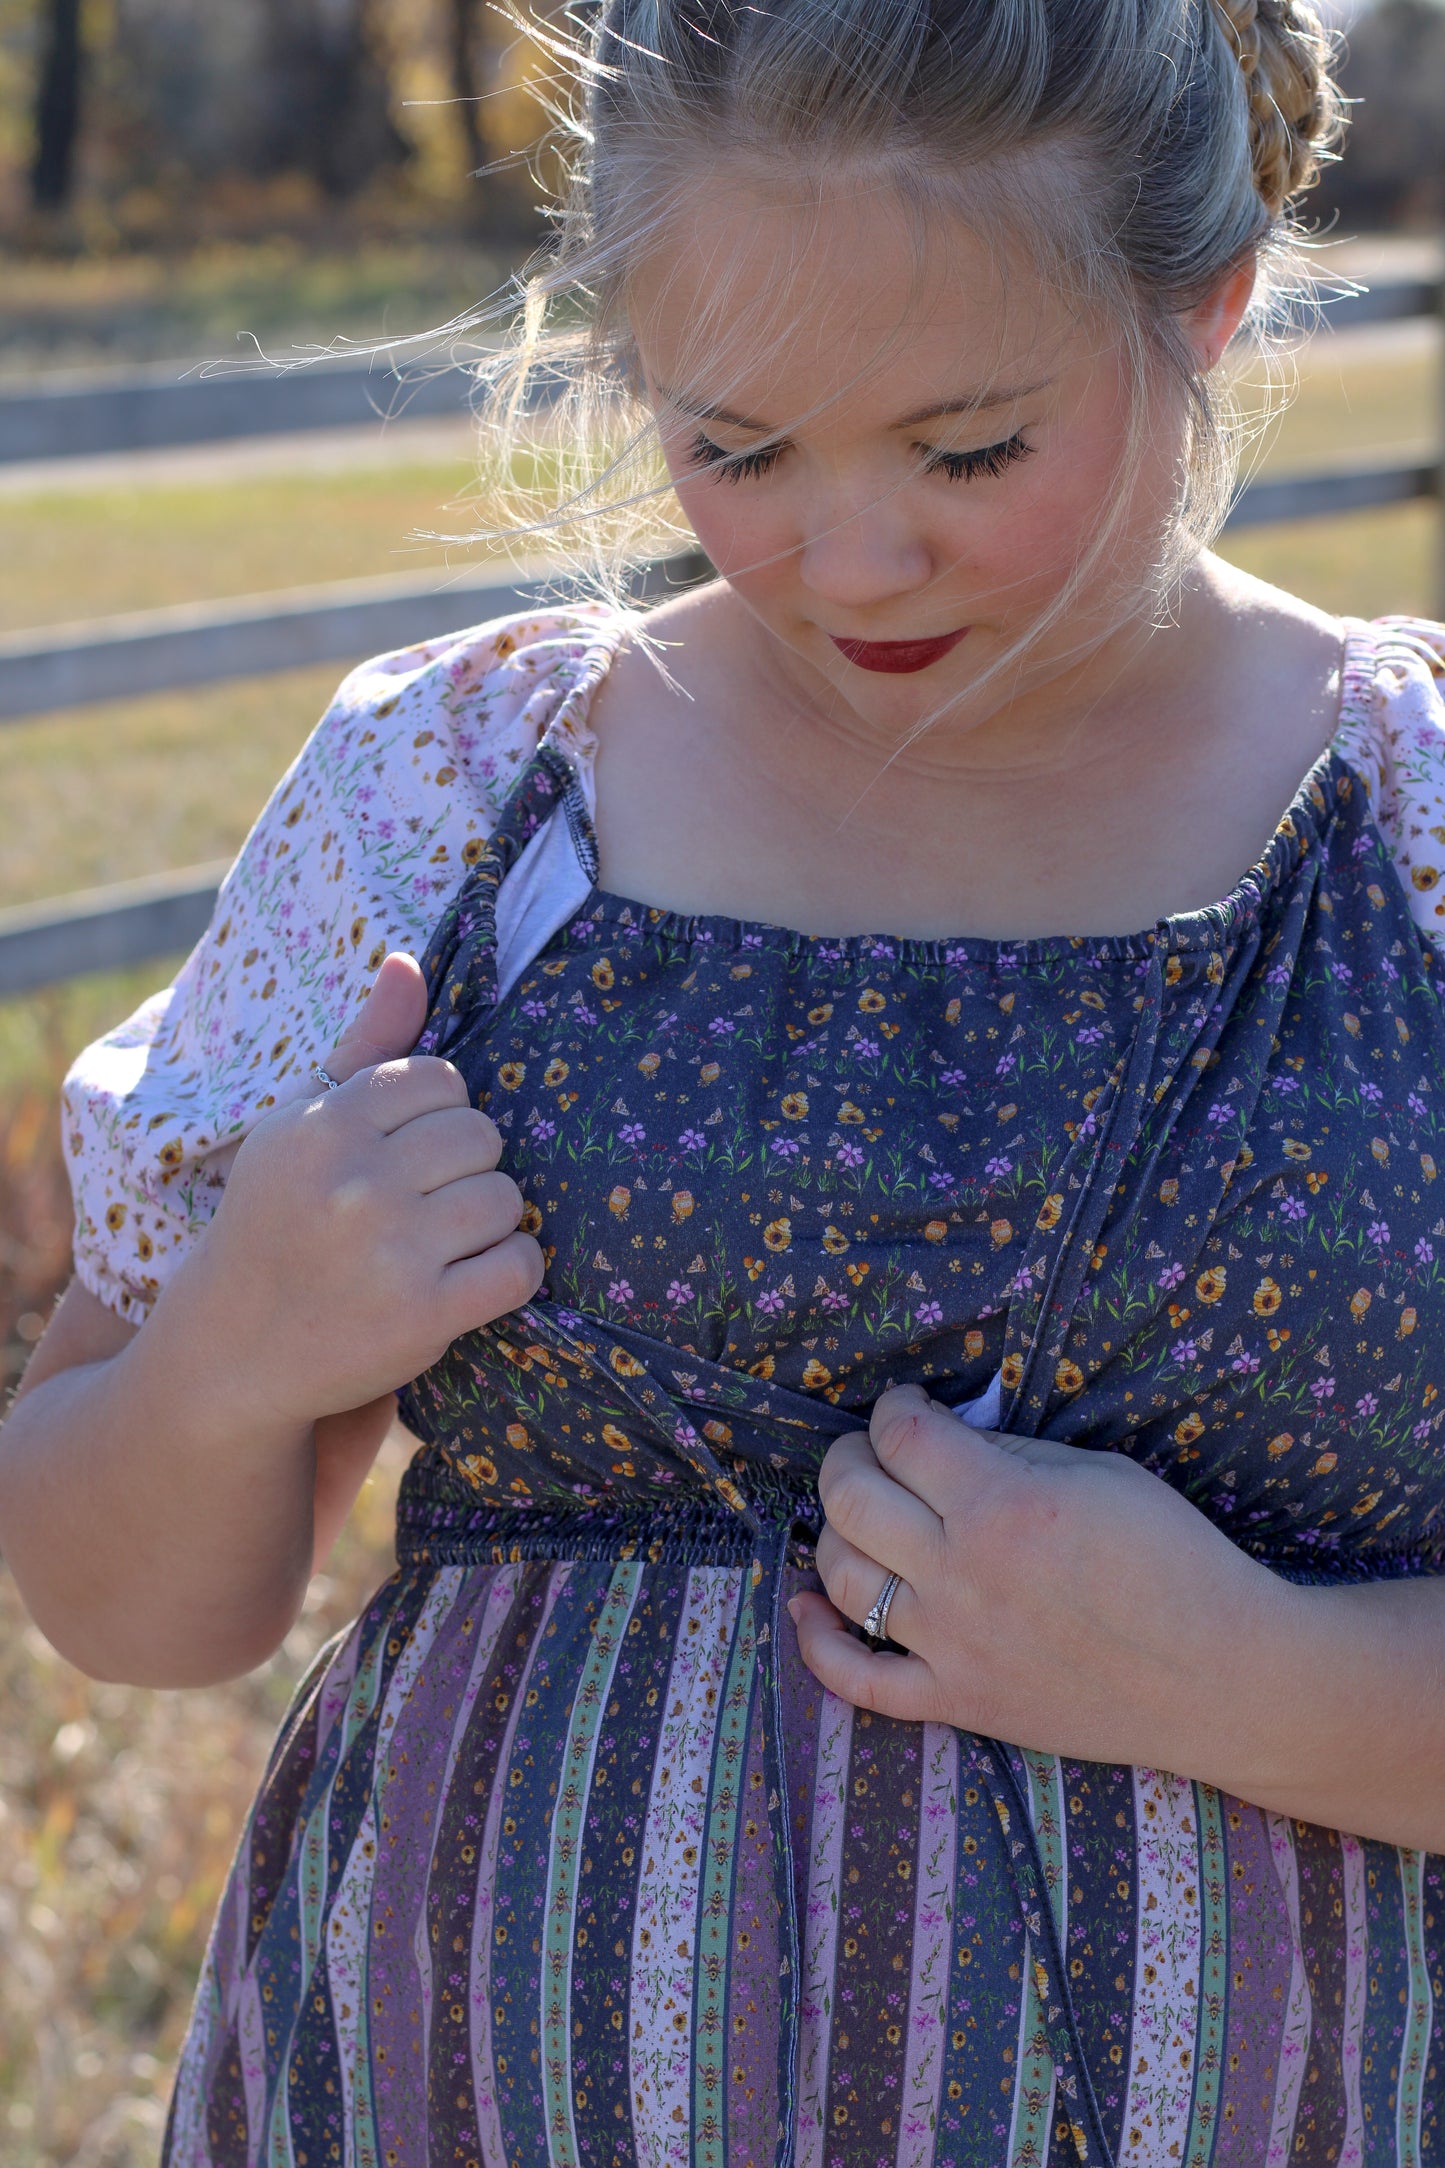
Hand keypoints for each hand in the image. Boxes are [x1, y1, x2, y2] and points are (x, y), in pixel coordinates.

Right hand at [174, 952, 543, 1431]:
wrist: (232, 1348)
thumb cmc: (277, 1222)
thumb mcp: (298, 1128)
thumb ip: (362, 1049)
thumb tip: (408, 964)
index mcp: (323, 1125)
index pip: (441, 1081)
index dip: (441, 1116)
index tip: (411, 1154)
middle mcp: (355, 1182)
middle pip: (482, 1137)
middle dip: (468, 1169)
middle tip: (429, 1203)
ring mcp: (392, 1251)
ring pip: (506, 1199)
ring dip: (490, 1222)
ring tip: (443, 1243)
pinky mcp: (424, 1316)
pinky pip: (519, 1267)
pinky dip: (511, 1273)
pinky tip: (471, 1280)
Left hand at [789, 1384, 1285, 1777]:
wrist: (1222, 1677)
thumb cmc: (1174, 1561)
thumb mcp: (1100, 1473)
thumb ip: (1010, 1454)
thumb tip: (944, 1435)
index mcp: (1002, 1505)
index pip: (899, 1435)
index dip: (894, 1407)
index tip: (908, 1407)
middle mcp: (961, 1574)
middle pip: (848, 1497)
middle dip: (848, 1458)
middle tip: (873, 1454)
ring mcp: (953, 1645)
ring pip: (841, 1575)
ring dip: (835, 1533)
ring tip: (862, 1518)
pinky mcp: (960, 1703)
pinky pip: (856, 1681)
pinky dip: (816, 1641)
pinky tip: (806, 1605)